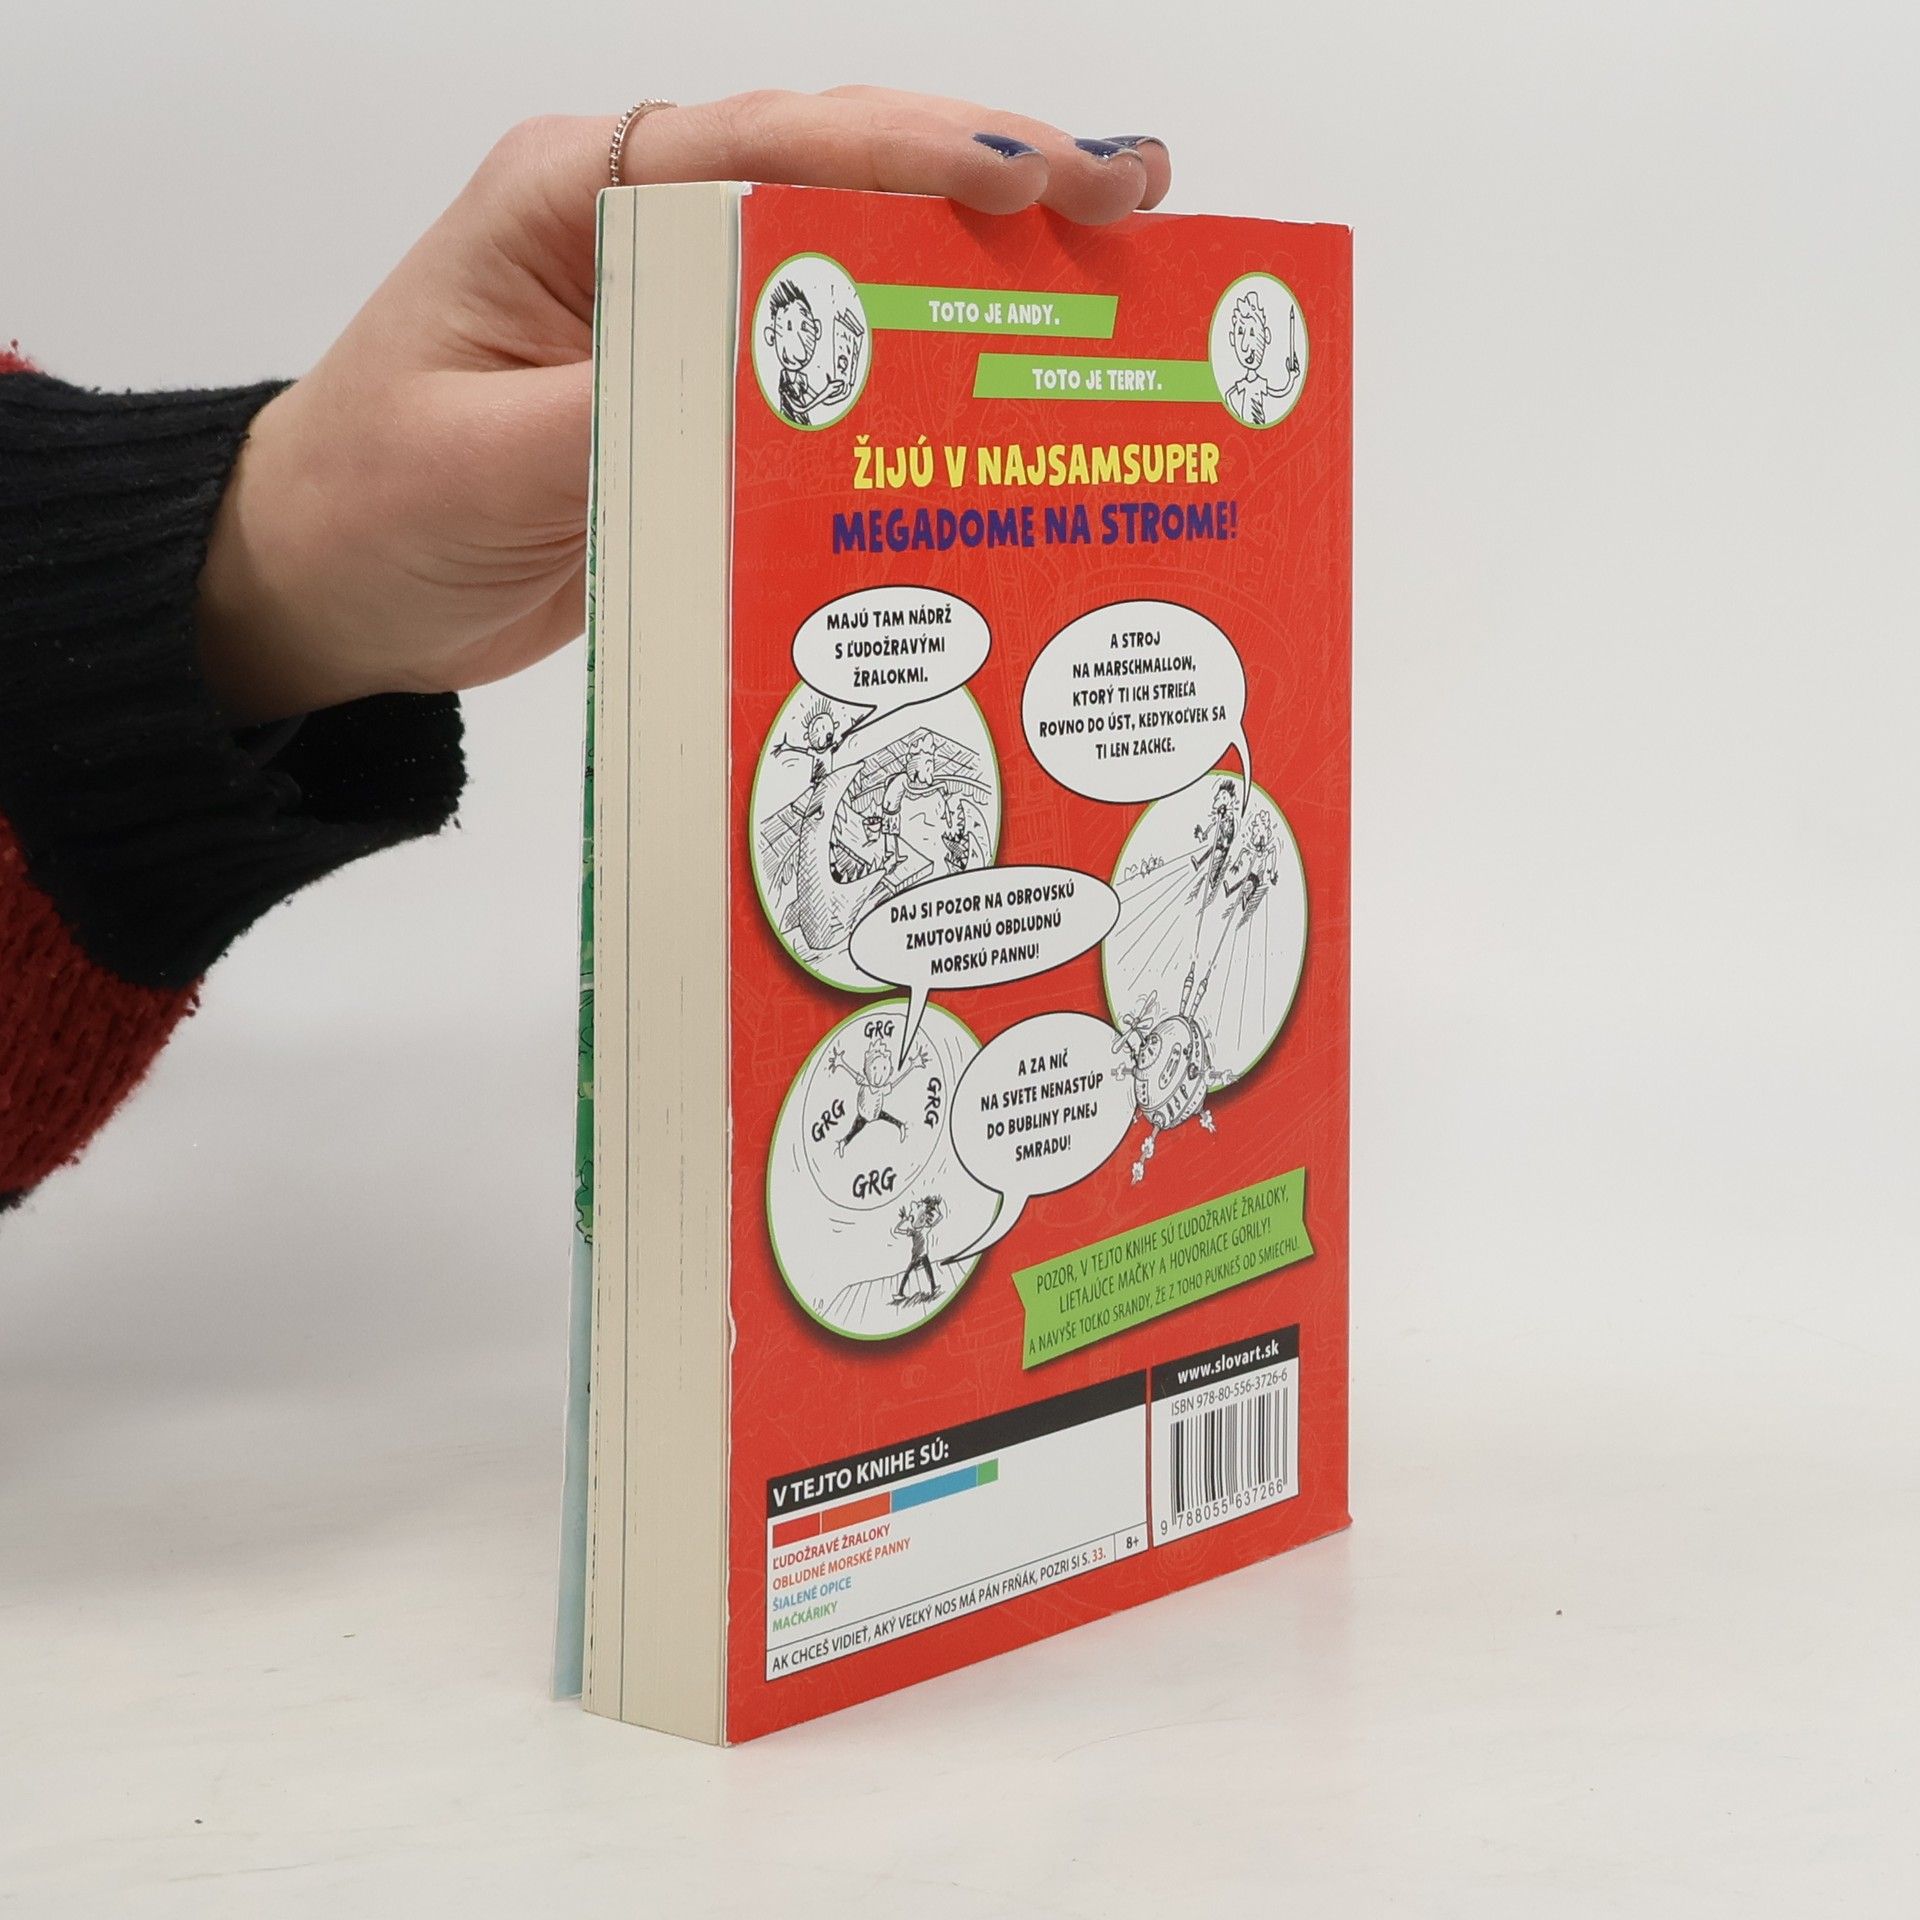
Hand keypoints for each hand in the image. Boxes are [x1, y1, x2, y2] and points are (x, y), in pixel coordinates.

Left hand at [195, 91, 1172, 721]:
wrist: (325, 588)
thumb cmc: (371, 505)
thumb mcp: (489, 461)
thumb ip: (632, 410)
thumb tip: (781, 382)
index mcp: (571, 200)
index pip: (766, 149)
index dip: (908, 159)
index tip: (1030, 178)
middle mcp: (636, 231)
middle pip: (836, 174)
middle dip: (989, 178)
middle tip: (1131, 192)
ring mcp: (674, 307)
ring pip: (850, 253)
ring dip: (978, 256)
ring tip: (1113, 246)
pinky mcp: (698, 389)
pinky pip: (829, 357)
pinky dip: (922, 355)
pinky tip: (1008, 363)